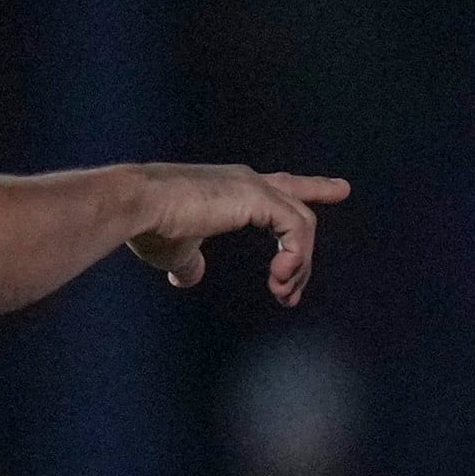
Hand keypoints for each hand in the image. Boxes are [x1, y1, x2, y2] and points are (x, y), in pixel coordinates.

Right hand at [119, 164, 349, 302]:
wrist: (132, 207)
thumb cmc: (147, 227)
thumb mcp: (174, 252)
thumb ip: (189, 263)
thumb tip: (187, 279)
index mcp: (231, 189)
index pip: (281, 188)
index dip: (313, 189)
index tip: (341, 189)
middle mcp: (247, 181)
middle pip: (299, 210)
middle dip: (302, 257)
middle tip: (290, 294)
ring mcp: (254, 186)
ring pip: (302, 227)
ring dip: (296, 267)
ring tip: (281, 294)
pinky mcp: (258, 197)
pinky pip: (297, 230)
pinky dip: (295, 257)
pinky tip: (279, 279)